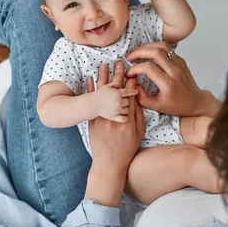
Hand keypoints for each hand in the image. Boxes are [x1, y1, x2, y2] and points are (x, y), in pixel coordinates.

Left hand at [85, 62, 144, 205]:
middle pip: (115, 91)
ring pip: (102, 93)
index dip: (130, 82)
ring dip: (103, 78)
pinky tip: (89, 80)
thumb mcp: (138, 133)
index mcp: (126, 117)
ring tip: (103, 65)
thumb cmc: (127, 149)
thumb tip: (137, 99)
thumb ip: (137, 115)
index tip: (132, 70)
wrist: (109, 164)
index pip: (129, 95)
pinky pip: (90, 103)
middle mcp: (113, 115)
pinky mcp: (92, 121)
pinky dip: (90, 91)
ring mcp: (101, 117)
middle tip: (119, 62)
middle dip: (117, 75)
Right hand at [125, 42, 220, 116]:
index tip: (130, 73)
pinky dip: (155, 48)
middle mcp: (175, 71)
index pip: (148, 68)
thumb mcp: (157, 107)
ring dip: (147, 46)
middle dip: (139, 52)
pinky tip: (148, 53)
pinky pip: (167, 49)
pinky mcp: (181, 60)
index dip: (135, 68)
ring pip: (162, 46)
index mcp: (168, 83)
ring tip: (137, 52)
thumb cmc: (177, 105)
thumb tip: (134, 84)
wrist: (195, 102)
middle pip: (155, 52)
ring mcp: (179, 64)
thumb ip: (142, 98)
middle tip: (130, 57)